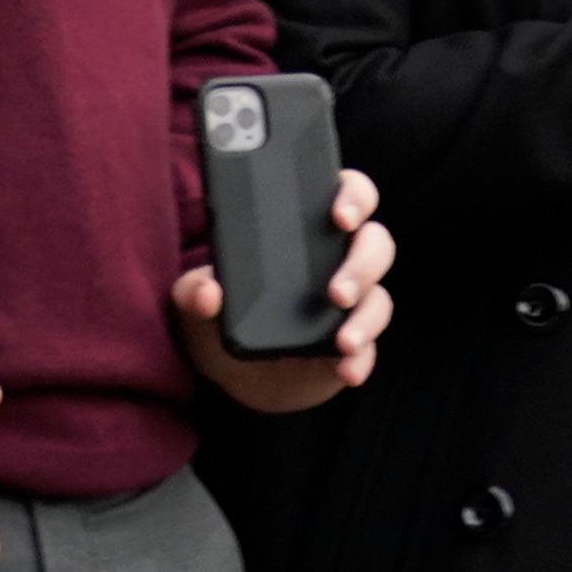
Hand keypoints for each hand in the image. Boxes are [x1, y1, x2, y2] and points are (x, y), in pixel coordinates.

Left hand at [175, 167, 391, 415]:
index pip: (348, 196)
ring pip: (379, 297)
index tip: (340, 216)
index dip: (353, 198)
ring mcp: (351, 306)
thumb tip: (208, 291)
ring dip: (366, 317)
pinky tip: (348, 370)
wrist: (232, 375)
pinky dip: (363, 359)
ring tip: (344, 341)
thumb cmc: (220, 321)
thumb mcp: (197, 304)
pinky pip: (372, 349)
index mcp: (306, 235)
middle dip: (362, 266)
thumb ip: (193, 291)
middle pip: (375, 245)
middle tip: (336, 292)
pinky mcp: (354, 346)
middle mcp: (338, 263)